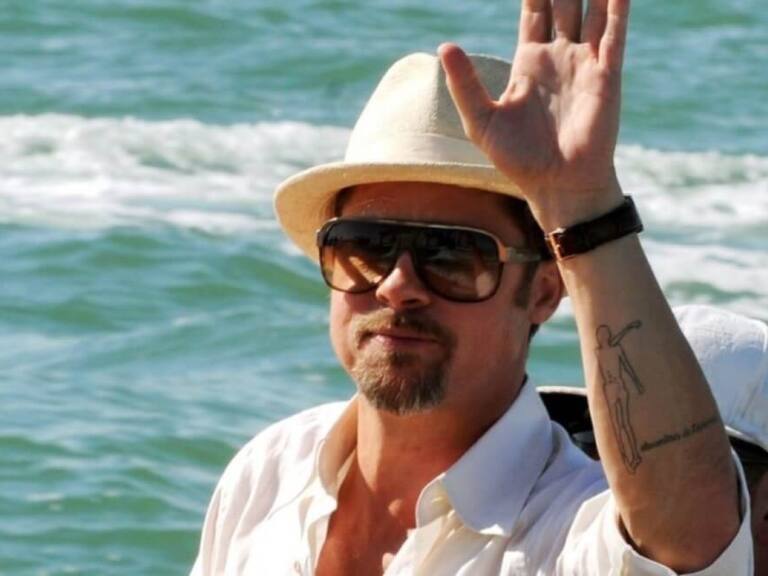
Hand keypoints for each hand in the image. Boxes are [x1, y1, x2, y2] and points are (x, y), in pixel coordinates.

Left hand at [439, 0, 630, 229]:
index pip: (534, 7)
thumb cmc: (519, 160)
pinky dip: (616, 7)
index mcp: (530, 60)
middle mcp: (560, 54)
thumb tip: (444, 45)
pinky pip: (613, 33)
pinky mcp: (606, 76)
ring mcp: (585, 62)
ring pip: (590, 7)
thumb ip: (464, 83)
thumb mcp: (482, 121)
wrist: (557, 187)